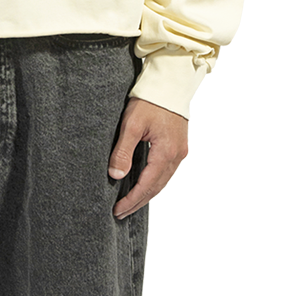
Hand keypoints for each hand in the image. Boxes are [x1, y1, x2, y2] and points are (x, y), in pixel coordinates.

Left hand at [108, 97, 187, 218]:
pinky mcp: (179, 145)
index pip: (147, 185)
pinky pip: (167, 171)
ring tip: (130, 202)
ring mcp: (180, 151)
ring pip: (163, 180)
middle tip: (121, 212)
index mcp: (166, 153)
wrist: (170, 82)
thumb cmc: (150, 100)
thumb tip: (116, 176)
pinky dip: (154, 181)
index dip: (132, 200)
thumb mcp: (132, 124)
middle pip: (157, 187)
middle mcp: (176, 155)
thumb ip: (123, 151)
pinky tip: (144, 183)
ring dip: (147, 193)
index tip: (117, 210)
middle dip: (138, 201)